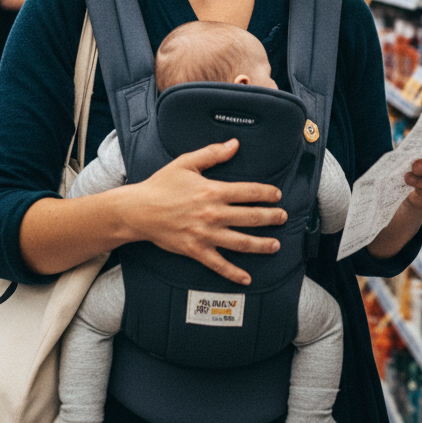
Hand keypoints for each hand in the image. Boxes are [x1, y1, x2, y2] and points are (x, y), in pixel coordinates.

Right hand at [116, 138, 285, 285]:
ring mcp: (206, 234)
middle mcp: (214, 213)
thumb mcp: (186, 163)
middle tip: (283, 217)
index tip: (277, 195)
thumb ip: (212, 154)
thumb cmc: (161, 185)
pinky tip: (247, 278)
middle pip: (252, 217)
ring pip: (242, 242)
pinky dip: (234, 273)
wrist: (138, 211)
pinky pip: (219, 265)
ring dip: (262, 245)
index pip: (250, 192)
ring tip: (276, 245)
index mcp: (213, 191)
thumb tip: (234, 144)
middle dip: (272, 217)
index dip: (268, 193)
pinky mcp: (196, 250)